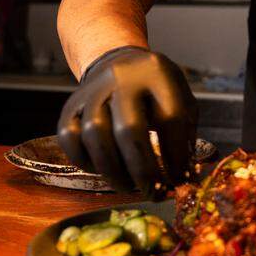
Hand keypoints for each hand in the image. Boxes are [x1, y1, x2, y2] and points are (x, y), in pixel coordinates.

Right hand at [56, 47, 196, 195]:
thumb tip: (183, 178)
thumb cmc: (155, 90)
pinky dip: (85, 161)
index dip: (176, 155)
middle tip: (152, 193)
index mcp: (157, 73)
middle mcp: (122, 77)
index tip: (179, 180)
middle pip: (129, 129)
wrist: (117, 62)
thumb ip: (185, 134)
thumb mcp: (180, 98)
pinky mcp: (71, 105)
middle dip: (142, 170)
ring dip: (113, 170)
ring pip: (95, 134)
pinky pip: (70, 137)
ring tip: (127, 186)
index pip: (170, 118)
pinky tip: (103, 170)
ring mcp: (92, 90)